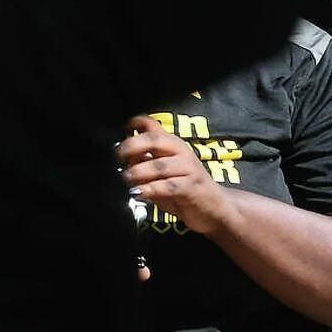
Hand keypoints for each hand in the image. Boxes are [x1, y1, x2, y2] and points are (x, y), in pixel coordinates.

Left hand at [119, 116, 234, 239]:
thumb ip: (144, 164)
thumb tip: (124, 159)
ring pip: (158, 166)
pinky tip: (138, 193)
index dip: (135, 123)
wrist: (214, 208)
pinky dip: (149, 189)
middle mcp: (181, 151)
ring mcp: (188, 169)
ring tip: (126, 179)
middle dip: (132, 146)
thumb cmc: (183, 188)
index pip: (153, 125)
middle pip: (154, 140)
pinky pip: (167, 186)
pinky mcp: (192, 188)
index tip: (122, 129)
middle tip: (118, 157)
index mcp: (172, 144)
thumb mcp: (161, 174)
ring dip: (137, 172)